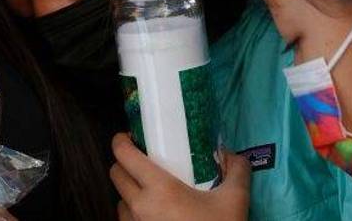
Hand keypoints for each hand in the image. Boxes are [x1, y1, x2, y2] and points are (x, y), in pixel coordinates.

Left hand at [110, 133, 250, 220]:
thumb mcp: (235, 200)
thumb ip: (235, 171)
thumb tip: (231, 154)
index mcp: (159, 188)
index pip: (123, 155)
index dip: (121, 141)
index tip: (129, 137)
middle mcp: (140, 206)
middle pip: (116, 174)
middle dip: (125, 164)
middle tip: (143, 162)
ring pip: (119, 200)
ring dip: (129, 192)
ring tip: (150, 192)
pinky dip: (134, 214)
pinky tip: (154, 214)